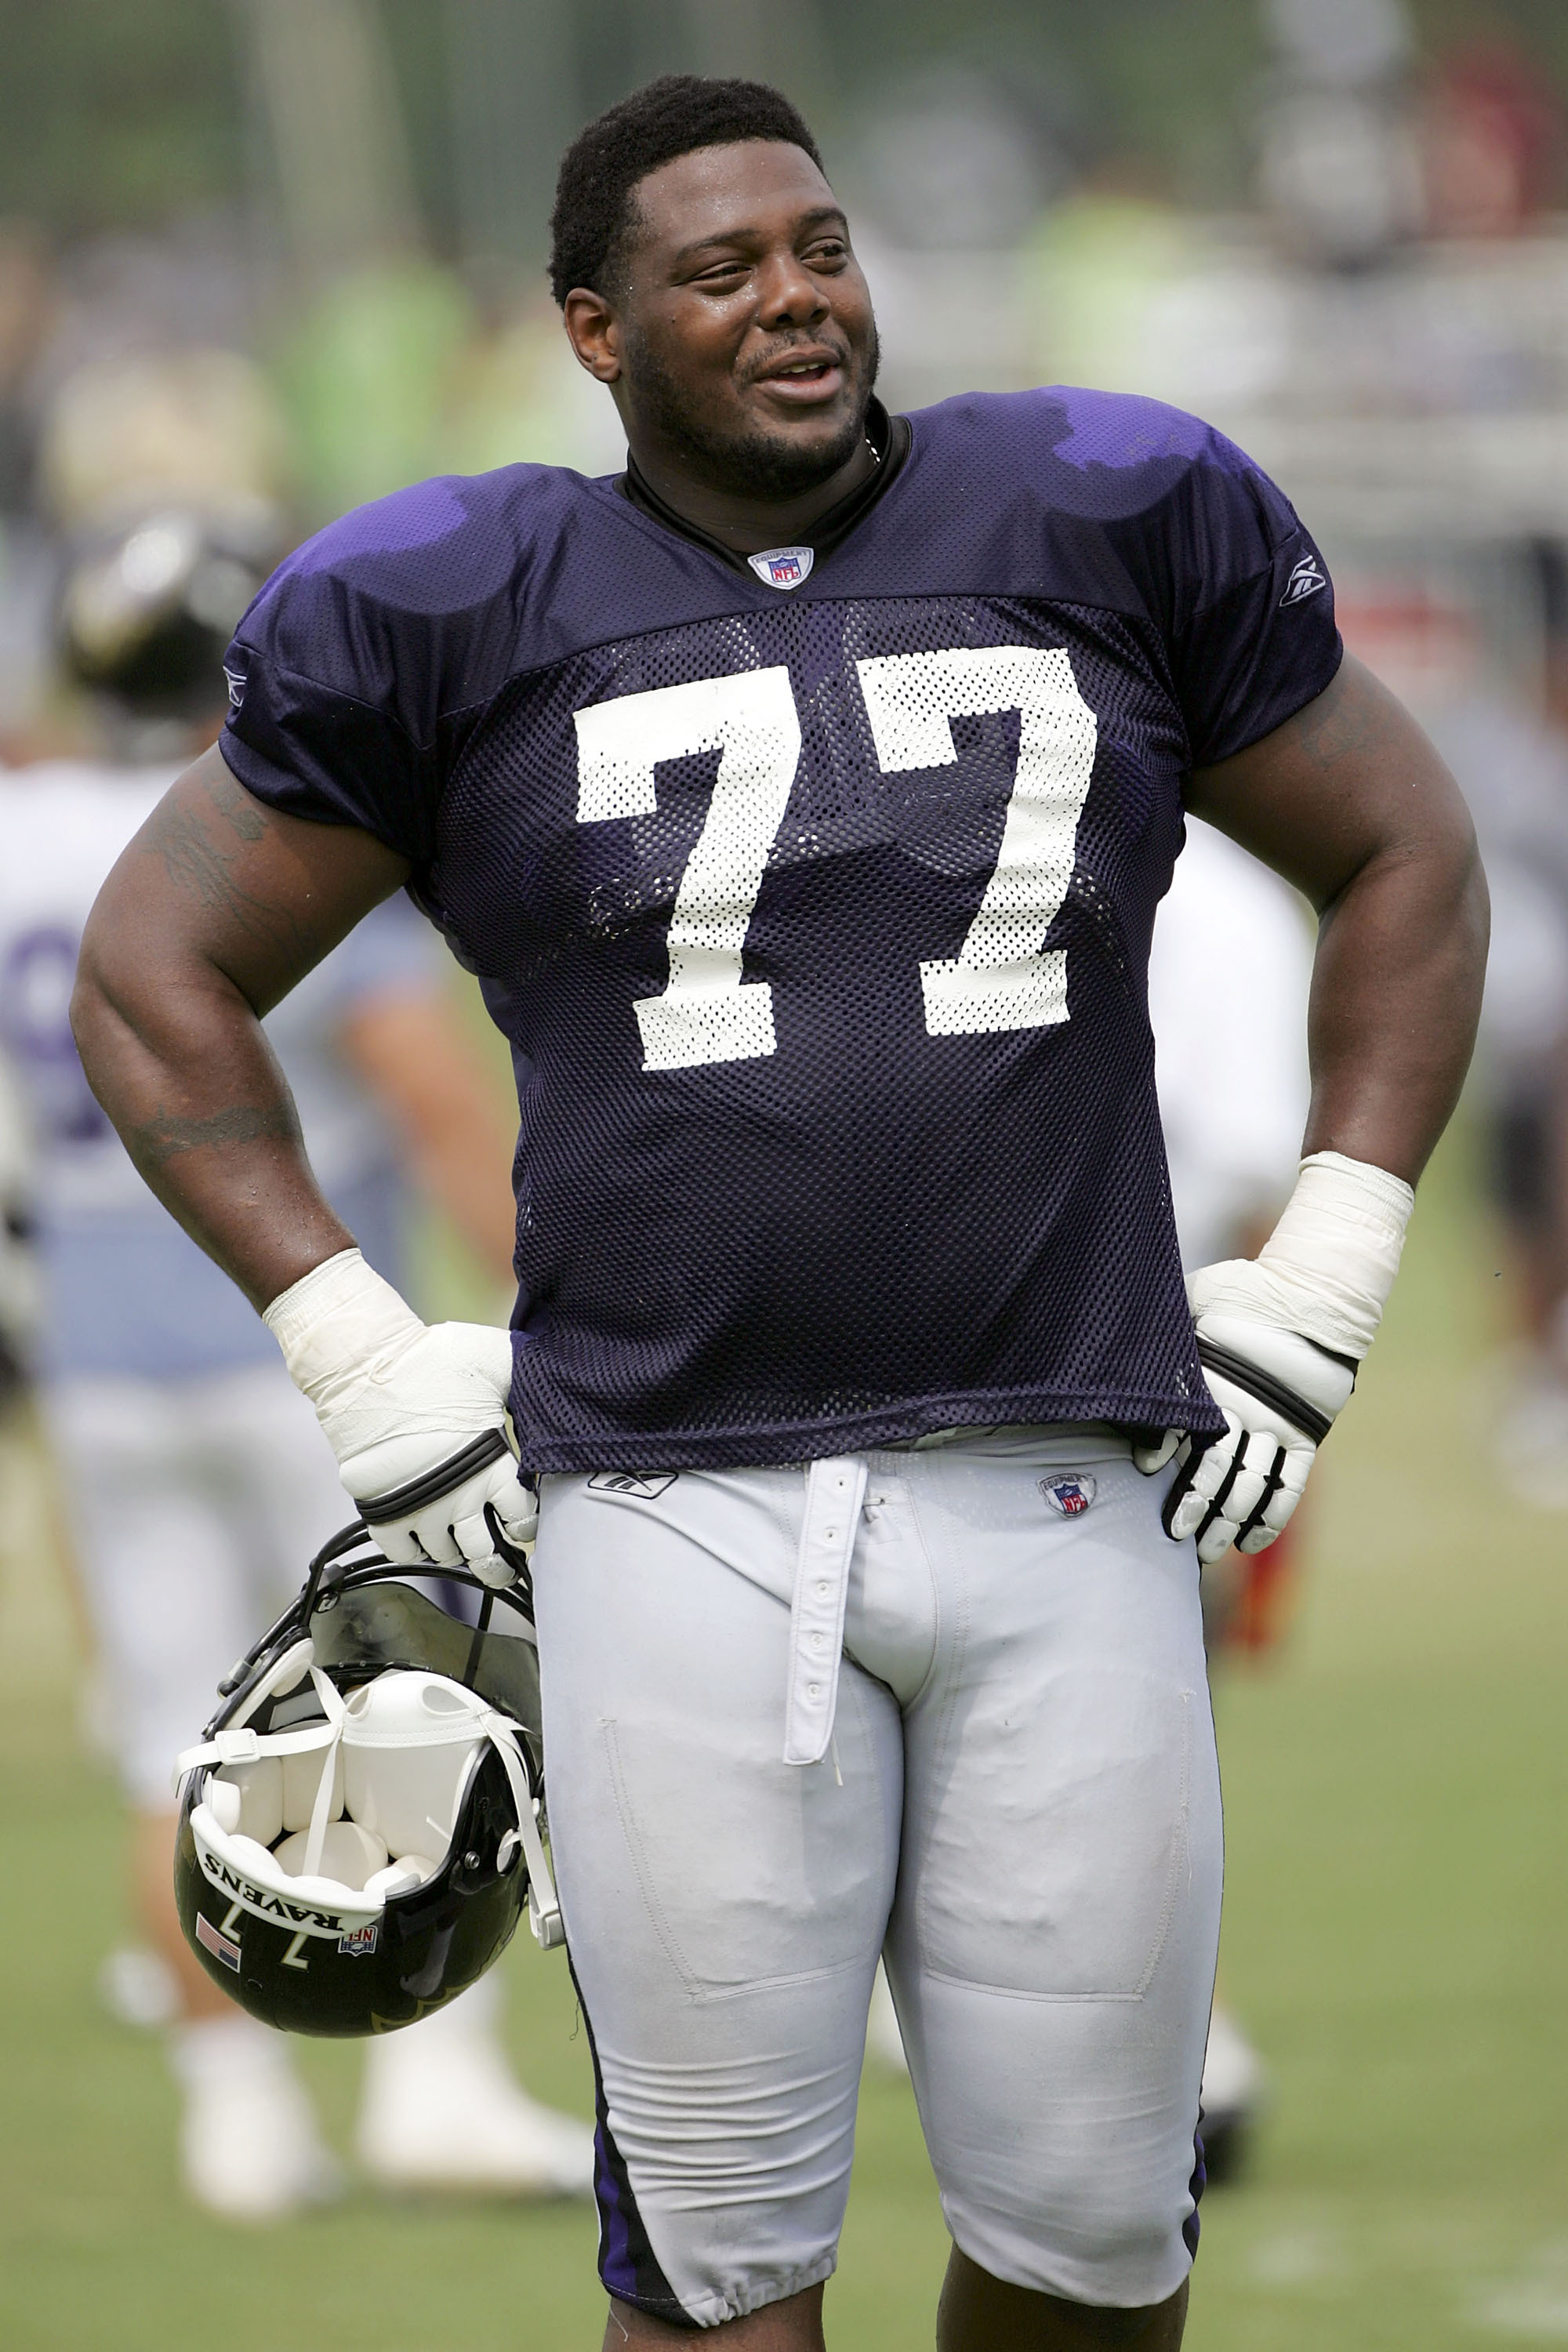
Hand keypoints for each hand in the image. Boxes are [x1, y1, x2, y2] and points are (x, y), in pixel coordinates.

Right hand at [264, 1251, 534, 1587]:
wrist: (365, 1366)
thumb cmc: (430, 1359)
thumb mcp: (495, 1359)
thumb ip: (523, 1380)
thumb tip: (550, 1379)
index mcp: (493, 1465)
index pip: (523, 1518)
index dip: (527, 1524)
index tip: (524, 1522)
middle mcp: (459, 1496)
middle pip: (486, 1554)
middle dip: (498, 1565)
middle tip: (502, 1567)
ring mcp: (419, 1508)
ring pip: (445, 1554)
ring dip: (454, 1550)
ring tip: (459, 1542)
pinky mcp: (381, 1511)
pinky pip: (402, 1553)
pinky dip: (413, 1552)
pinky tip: (420, 1539)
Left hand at [1135, 1154, 1412, 1564]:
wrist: (1314, 1294)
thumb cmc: (1245, 1291)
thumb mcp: (1196, 1299)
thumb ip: (1168, 1323)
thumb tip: (1122, 1326)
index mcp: (1214, 1377)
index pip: (1182, 1423)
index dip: (1161, 1447)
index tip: (1144, 1468)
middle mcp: (1245, 1409)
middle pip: (1215, 1468)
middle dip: (1193, 1504)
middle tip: (1172, 1535)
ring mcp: (1278, 1426)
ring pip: (1248, 1486)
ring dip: (1227, 1521)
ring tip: (1208, 1551)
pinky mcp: (1306, 1436)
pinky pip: (1288, 1486)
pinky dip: (1270, 1517)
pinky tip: (1250, 1543)